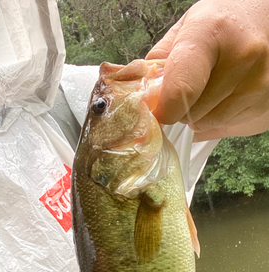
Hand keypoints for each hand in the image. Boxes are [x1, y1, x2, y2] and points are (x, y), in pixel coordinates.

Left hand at [146, 0, 268, 139]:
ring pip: (205, 123)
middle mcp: (241, 57)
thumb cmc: (220, 25)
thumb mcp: (185, 28)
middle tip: (184, 90)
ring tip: (206, 90)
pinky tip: (223, 94)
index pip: (182, 88)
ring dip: (197, 115)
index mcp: (212, 32)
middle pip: (190, 111)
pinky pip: (223, 125)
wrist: (265, 20)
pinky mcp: (263, 102)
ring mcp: (257, 82)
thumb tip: (142, 94)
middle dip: (179, 107)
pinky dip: (215, 116)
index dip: (165, 108)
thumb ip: (159, 60)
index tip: (157, 112)